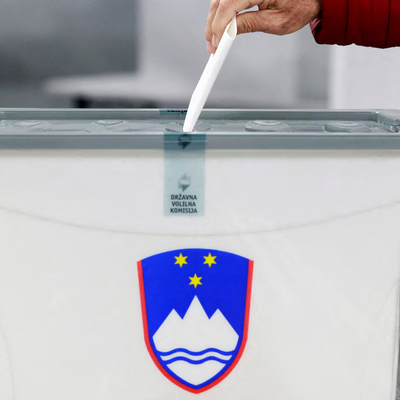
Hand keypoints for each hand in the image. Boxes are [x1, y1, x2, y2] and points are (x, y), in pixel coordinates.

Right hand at [206, 0, 320, 52]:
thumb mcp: (276, 22)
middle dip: (213, 25)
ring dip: (215, 18)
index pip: (228, 6)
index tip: (215, 43)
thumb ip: (249, 25)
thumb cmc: (300, 5)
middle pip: (220, 1)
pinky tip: (221, 24)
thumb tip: (228, 32)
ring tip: (215, 38)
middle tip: (212, 45)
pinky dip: (221, 10)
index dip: (218, 27)